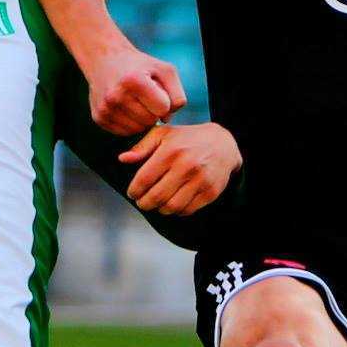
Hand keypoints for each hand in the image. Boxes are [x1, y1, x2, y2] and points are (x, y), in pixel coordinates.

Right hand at [87, 45, 185, 135]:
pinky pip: (125, 132)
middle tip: (145, 95)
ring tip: (136, 100)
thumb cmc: (140, 65)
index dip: (165, 101)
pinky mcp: (99, 118)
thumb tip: (166, 119)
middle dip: (153, 110)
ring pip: (138, 129)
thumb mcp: (165, 70)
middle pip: (150, 120)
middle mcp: (116, 96)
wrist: (105, 59)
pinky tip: (127, 107)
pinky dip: (130, 122)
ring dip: (142, 118)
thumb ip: (177, 95)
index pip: (163, 109)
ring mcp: (105, 108)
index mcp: (133, 80)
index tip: (157, 90)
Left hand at [118, 123, 239, 215]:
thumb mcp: (163, 134)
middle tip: (142, 202)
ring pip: (171, 207)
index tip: (132, 193)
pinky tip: (173, 202)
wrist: (223, 144)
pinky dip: (176, 211)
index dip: (134, 191)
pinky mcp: (210, 192)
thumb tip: (123, 159)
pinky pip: (187, 210)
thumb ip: (142, 147)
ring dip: (160, 209)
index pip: (144, 179)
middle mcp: (186, 166)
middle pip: (156, 197)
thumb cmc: (187, 139)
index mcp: (171, 151)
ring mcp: (200, 180)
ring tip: (157, 203)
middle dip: (144, 203)